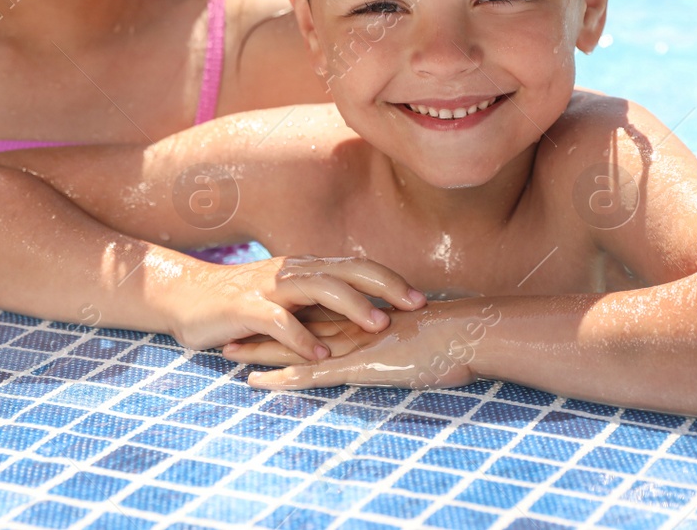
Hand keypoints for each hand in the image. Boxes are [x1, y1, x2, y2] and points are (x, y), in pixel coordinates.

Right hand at [166, 256, 425, 361]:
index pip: (356, 267)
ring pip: (319, 288)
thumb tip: (362, 318)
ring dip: (352, 306)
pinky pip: (279, 321)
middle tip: (417, 305)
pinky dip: (302, 337)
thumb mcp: (286, 300)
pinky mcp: (245, 309)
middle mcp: (292, 273)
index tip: (421, 298)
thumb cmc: (241, 304)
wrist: (185, 297)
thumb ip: (318, 305)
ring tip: (379, 325)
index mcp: (305, 269)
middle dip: (385, 286)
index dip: (389, 279)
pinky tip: (321, 353)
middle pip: (347, 271)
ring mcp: (269, 289)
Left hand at [222, 299, 503, 390]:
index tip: (258, 313)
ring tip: (227, 352)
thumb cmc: (455, 335)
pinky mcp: (357, 366)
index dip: (285, 312)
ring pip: (295, 348)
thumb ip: (403, 333)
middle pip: (295, 325)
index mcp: (364, 315)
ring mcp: (352, 345)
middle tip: (226, 327)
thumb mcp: (421, 332)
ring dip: (260, 351)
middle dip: (260, 327)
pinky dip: (282, 379)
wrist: (470, 333)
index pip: (316, 311)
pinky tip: (256, 384)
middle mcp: (351, 326)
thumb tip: (401, 338)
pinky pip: (312, 375)